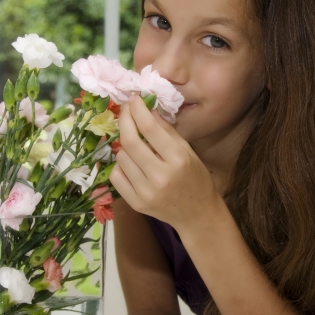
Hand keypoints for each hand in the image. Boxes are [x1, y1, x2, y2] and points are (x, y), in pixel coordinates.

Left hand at [109, 95, 223, 233]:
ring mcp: (146, 192)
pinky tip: (132, 164)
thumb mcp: (188, 151)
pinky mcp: (136, 203)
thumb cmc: (196, 178)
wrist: (197, 214)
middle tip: (126, 111)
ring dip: (125, 146)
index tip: (133, 99)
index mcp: (178, 160)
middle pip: (130, 141)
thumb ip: (167, 130)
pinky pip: (116, 176)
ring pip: (120, 157)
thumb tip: (147, 108)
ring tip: (136, 145)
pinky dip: (121, 165)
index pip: (150, 129)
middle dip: (125, 121)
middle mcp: (160, 176)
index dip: (138, 110)